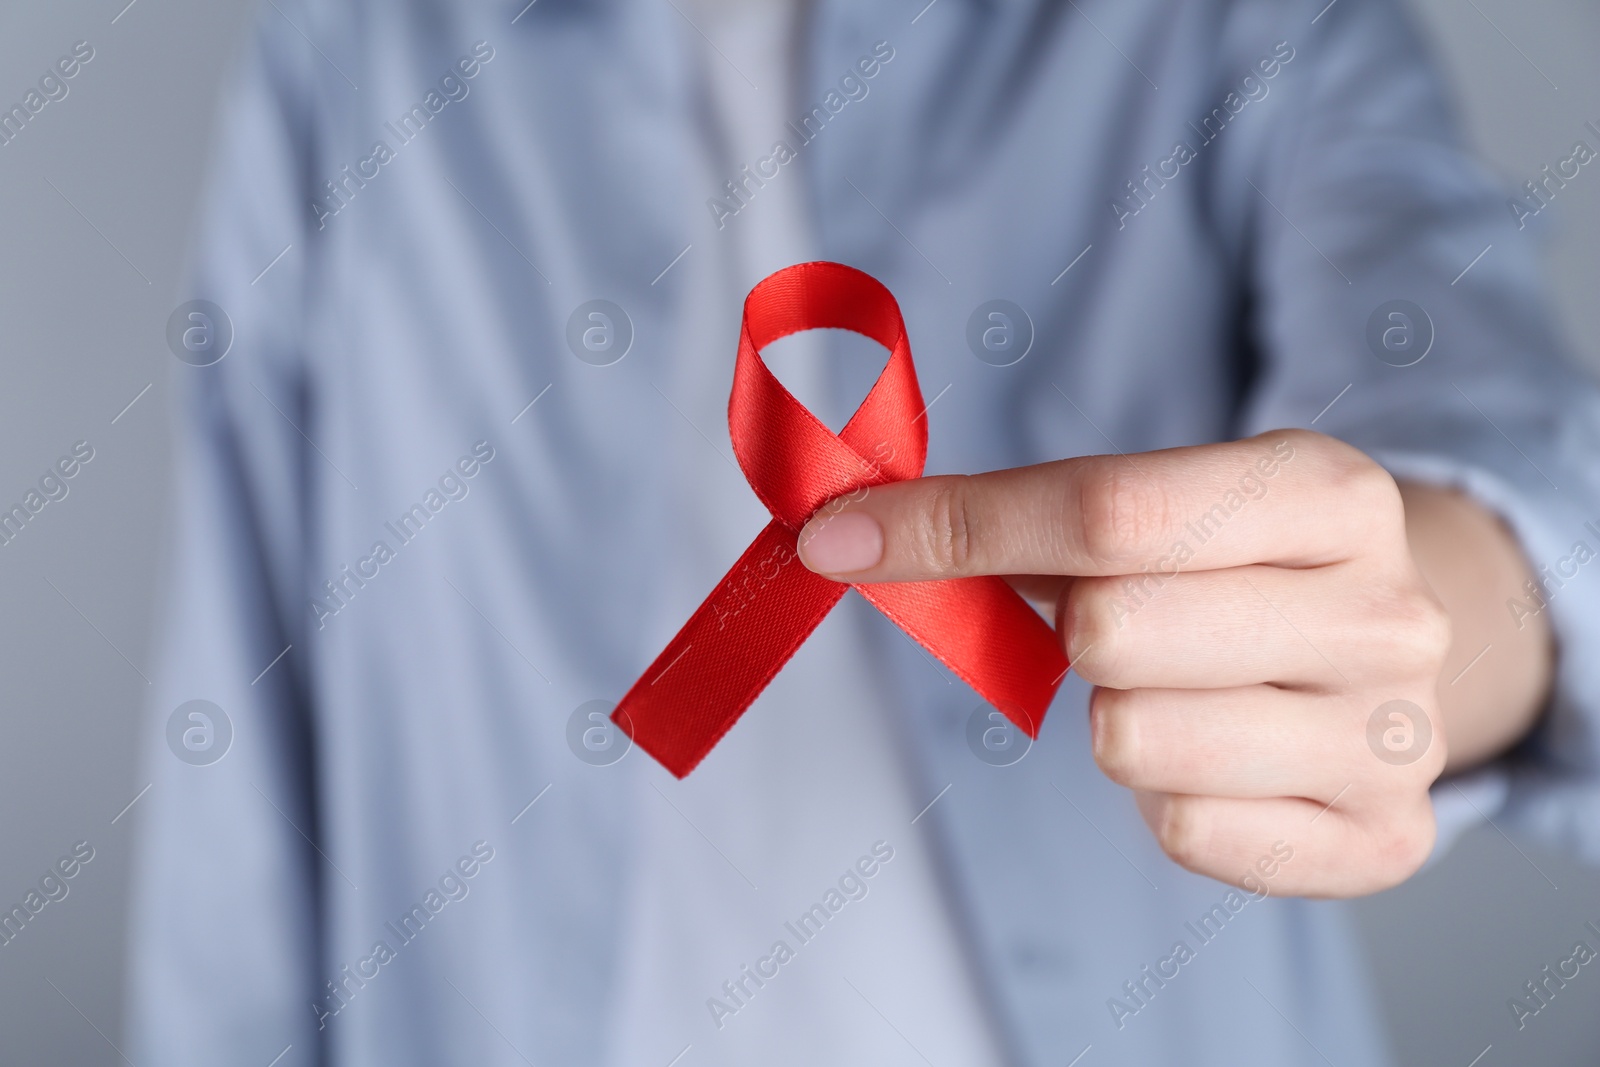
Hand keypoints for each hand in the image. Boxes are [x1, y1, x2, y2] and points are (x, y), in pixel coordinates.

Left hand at [796, 430, 1453, 897]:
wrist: (1379, 648)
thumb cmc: (1234, 568)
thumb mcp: (1158, 501)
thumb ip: (1011, 512)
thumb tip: (842, 534)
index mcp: (1330, 493)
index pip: (1107, 510)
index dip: (955, 527)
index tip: (841, 538)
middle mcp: (1387, 614)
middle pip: (1113, 630)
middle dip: (1068, 634)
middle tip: (1109, 631)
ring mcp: (1397, 737)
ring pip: (1135, 739)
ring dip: (1115, 719)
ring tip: (1172, 692)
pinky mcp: (1383, 838)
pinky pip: (1183, 829)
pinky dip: (1162, 798)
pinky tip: (1209, 760)